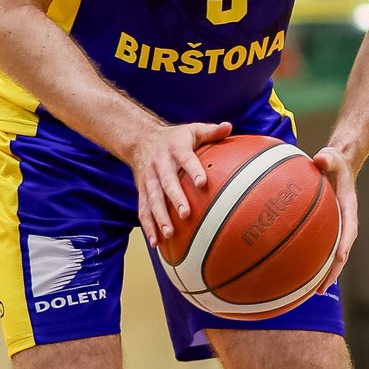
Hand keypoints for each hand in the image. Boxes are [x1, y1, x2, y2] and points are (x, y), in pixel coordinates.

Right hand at [129, 121, 232, 246]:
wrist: (140, 139)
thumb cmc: (174, 138)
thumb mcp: (192, 130)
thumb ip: (211, 131)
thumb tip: (229, 126)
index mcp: (175, 149)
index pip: (186, 159)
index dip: (193, 170)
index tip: (202, 183)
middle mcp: (160, 165)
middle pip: (167, 183)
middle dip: (175, 199)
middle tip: (186, 214)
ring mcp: (149, 179)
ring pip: (153, 199)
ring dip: (160, 217)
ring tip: (169, 234)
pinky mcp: (142, 191)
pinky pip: (143, 210)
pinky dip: (148, 226)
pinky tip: (155, 242)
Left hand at [311, 145, 357, 286]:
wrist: (337, 165)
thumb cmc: (333, 162)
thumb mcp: (332, 157)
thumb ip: (328, 158)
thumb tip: (319, 158)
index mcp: (348, 210)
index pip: (348, 233)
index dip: (343, 249)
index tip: (338, 262)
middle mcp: (343, 224)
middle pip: (339, 254)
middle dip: (331, 273)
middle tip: (319, 290)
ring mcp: (334, 229)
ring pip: (328, 256)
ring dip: (320, 275)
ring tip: (307, 294)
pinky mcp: (323, 230)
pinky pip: (316, 248)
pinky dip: (308, 261)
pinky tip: (292, 273)